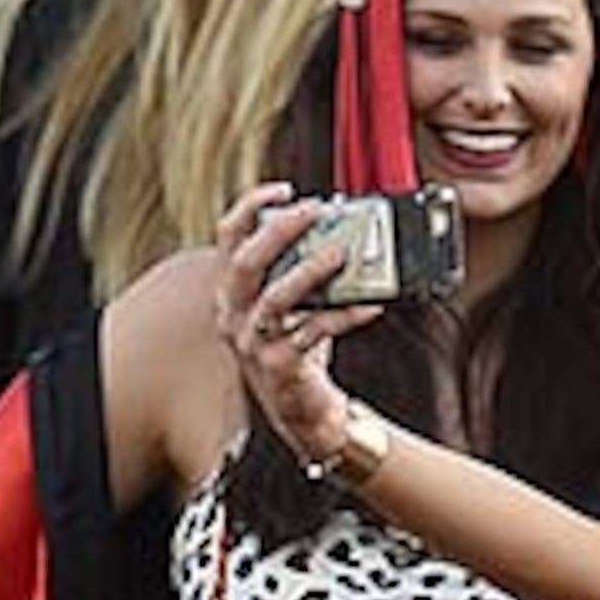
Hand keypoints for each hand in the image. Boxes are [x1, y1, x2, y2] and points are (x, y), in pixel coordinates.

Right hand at [213, 186, 383, 462]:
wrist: (304, 410)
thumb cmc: (301, 348)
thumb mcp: (296, 305)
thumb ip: (304, 269)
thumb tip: (341, 229)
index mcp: (233, 291)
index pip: (228, 238)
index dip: (252, 207)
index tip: (286, 189)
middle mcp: (233, 314)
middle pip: (244, 263)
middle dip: (280, 230)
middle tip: (314, 209)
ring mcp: (252, 342)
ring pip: (275, 298)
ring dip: (310, 271)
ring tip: (342, 253)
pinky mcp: (278, 366)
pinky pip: (313, 332)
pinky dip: (345, 314)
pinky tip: (371, 304)